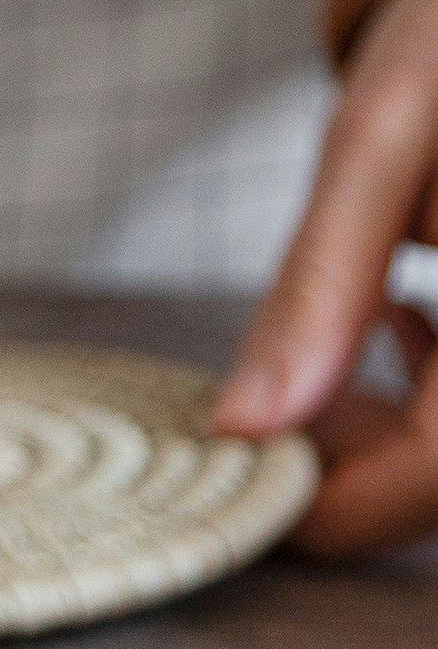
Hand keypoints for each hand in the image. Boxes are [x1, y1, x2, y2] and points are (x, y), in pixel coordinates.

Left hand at [215, 0, 437, 555]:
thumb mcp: (379, 144)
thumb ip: (320, 286)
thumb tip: (246, 425)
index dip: (333, 504)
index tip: (229, 471)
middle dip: (346, 470)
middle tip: (253, 414)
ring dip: (383, 439)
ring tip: (317, 360)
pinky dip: (426, 396)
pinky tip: (398, 318)